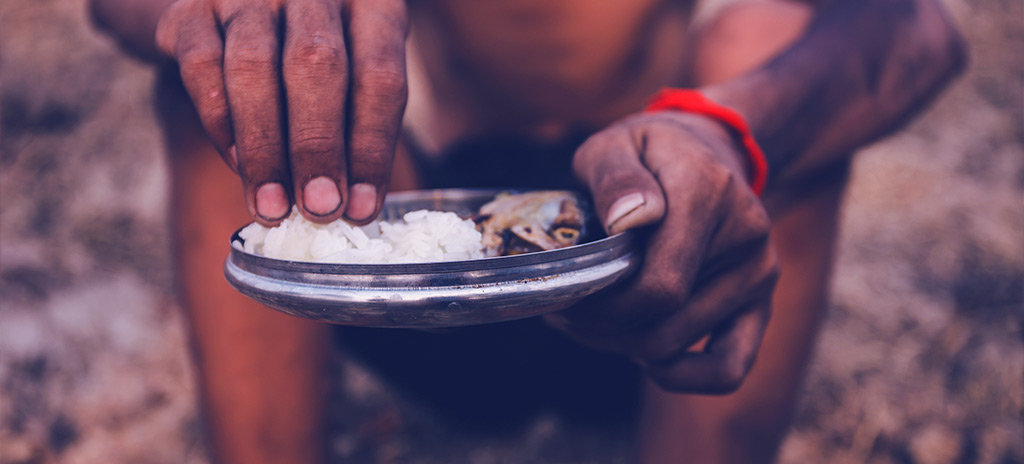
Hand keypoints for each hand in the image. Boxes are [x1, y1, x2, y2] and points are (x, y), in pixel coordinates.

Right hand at [156, 0, 407, 224]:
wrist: (241, 2)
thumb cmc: (316, 49)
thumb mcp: (356, 70)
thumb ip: (357, 124)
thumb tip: (351, 206)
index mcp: (370, 2)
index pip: (379, 77)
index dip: (371, 149)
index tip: (361, 208)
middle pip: (317, 66)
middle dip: (317, 148)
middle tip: (319, 209)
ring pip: (254, 68)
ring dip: (264, 149)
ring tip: (273, 206)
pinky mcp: (192, 6)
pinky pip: (203, 67)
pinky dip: (221, 124)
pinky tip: (239, 166)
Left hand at [547, 111, 778, 393]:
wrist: (704, 150)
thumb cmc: (646, 154)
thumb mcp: (614, 145)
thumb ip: (615, 177)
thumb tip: (628, 219)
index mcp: (709, 192)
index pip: (659, 286)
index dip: (603, 308)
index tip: (564, 298)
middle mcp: (747, 236)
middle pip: (664, 325)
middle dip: (603, 329)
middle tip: (567, 312)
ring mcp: (760, 273)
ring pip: (679, 346)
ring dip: (624, 345)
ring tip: (595, 319)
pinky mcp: (761, 302)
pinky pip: (728, 368)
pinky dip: (680, 375)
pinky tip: (645, 355)